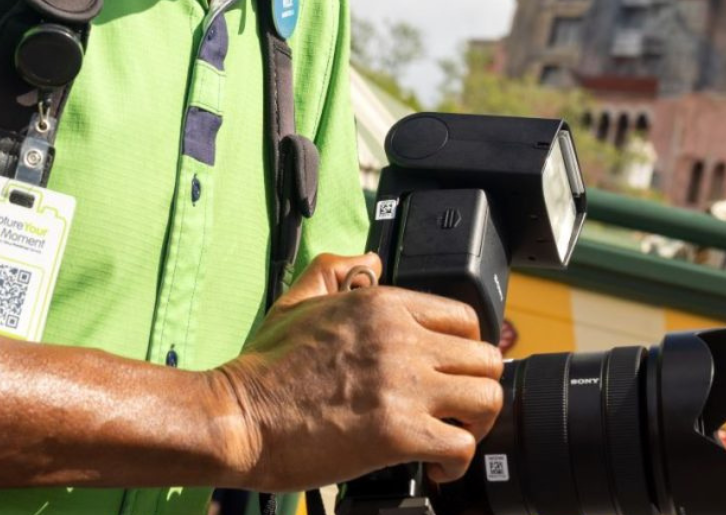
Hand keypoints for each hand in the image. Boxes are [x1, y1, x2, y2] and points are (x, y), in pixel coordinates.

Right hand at [207, 252, 504, 491]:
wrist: (239, 417)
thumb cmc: (264, 368)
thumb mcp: (297, 300)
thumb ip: (336, 268)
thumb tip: (371, 258)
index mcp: (382, 304)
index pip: (464, 318)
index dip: (464, 351)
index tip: (451, 374)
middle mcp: (400, 338)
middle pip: (487, 358)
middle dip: (477, 387)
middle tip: (455, 409)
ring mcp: (401, 385)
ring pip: (487, 398)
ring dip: (476, 423)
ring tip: (451, 435)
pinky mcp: (397, 432)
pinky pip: (462, 445)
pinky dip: (458, 462)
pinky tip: (437, 467)